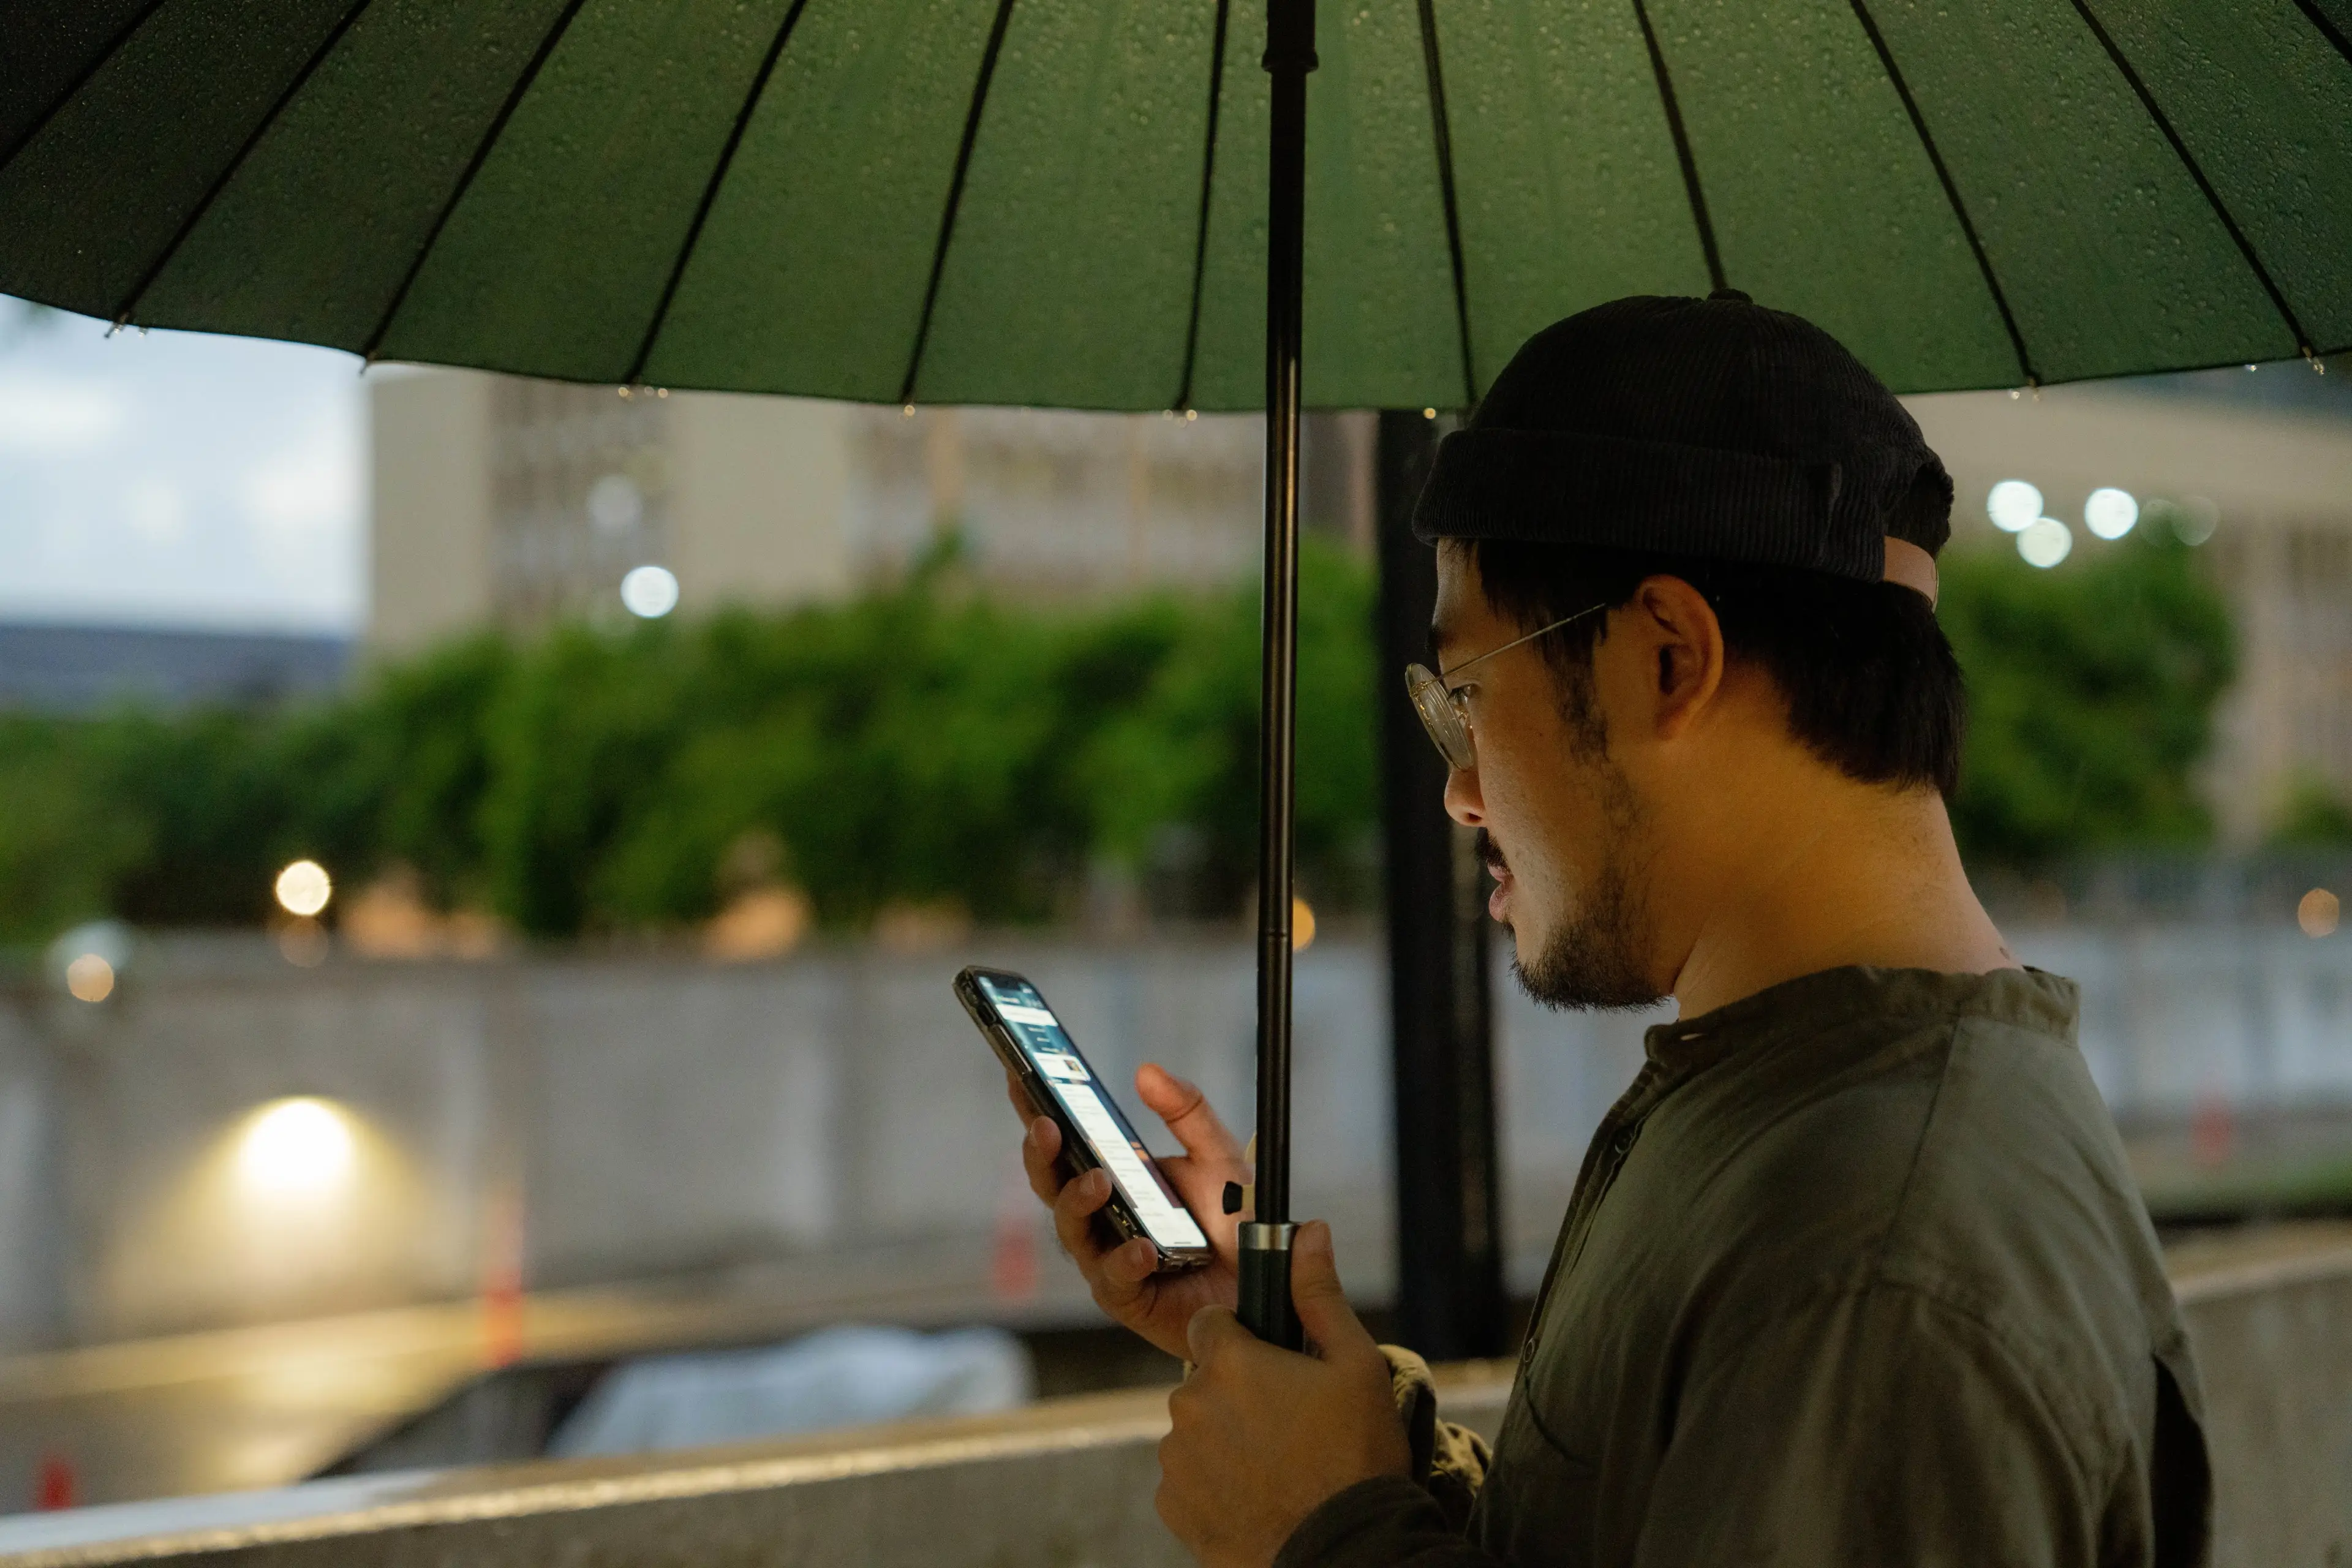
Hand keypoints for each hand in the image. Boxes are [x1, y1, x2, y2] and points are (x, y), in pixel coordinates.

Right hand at [1010, 1062, 1247, 1359]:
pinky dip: (1124, 1261)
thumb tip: (1146, 1071)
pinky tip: (1142, 1250)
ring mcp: (1107, 1257)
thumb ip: (1187, 1112)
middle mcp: (1099, 1215)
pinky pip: (1113, 1279)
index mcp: (1111, 1175)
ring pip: (1071, 1230)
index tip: (1019, 1075)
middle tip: (1047, 1128)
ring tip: (1098, 1181)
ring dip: (1078, 1201)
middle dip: (1041, 1154)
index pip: (1063, 1142)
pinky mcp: (1126, 1298)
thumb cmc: (1231, 1216)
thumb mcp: (1215, 1154)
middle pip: (1050, 1184)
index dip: (1035, 1110)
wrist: (1267, 1275)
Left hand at [1155, 1221, 1409, 1567]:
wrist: (1343, 1551)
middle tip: (1288, 1422)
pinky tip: (1256, 1495)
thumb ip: (1319, 1294)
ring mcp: (1177, 1459)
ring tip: (1276, 1465)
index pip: (1210, 1324)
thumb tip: (1309, 1230)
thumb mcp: (1355, 1365)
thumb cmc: (1356, 1456)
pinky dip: (1213, 1484)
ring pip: (1194, 1429)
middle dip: (1237, 1392)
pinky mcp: (1172, 1506)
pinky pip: (1186, 1479)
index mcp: (1229, 1363)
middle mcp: (1189, 1405)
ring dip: (1223, 1438)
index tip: (1272, 1365)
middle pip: (1203, 1379)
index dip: (1243, 1340)